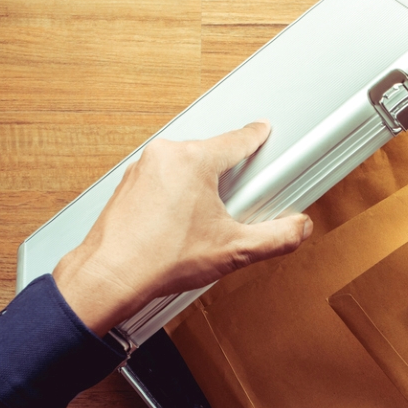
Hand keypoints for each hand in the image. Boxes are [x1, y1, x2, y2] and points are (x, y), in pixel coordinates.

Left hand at [52, 121, 312, 334]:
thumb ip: (276, 237)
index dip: (256, 136)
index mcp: (192, 160)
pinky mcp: (128, 184)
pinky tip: (180, 227)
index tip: (263, 131)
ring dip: (200, 188)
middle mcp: (164, 156)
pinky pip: (164, 180)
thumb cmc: (159, 259)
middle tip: (236, 207)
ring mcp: (142, 168)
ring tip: (204, 224)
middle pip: (211, 155)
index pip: (236, 139)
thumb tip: (297, 228)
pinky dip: (177, 196)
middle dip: (227, 177)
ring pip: (186, 168)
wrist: (111, 276)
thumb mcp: (234, 250)